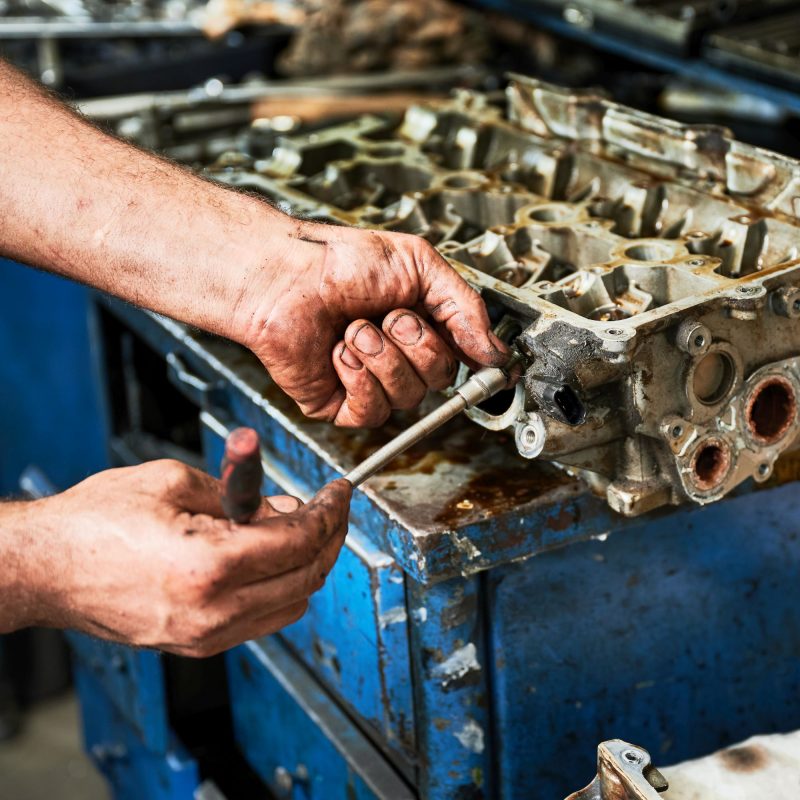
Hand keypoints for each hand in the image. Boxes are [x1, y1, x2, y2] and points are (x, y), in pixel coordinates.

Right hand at [16, 460, 350, 656]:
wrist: (44, 569)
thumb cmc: (95, 520)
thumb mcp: (174, 481)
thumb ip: (240, 493)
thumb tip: (283, 504)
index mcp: (210, 566)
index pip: (300, 540)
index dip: (330, 512)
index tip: (340, 492)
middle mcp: (213, 612)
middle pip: (306, 577)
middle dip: (329, 537)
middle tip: (330, 508)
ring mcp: (204, 637)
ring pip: (291, 605)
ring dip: (307, 565)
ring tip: (300, 527)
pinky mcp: (195, 646)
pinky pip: (261, 620)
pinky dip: (280, 588)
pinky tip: (270, 557)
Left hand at [240, 222, 508, 426]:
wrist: (285, 276)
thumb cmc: (341, 262)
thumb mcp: (419, 265)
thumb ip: (464, 307)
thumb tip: (495, 351)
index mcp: (425, 325)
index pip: (466, 358)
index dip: (477, 363)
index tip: (489, 364)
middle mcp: (401, 357)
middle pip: (439, 380)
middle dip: (417, 345)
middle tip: (390, 316)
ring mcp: (372, 382)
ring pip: (407, 397)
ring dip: (381, 357)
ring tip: (354, 328)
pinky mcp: (341, 403)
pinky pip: (371, 411)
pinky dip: (357, 377)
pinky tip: (338, 352)